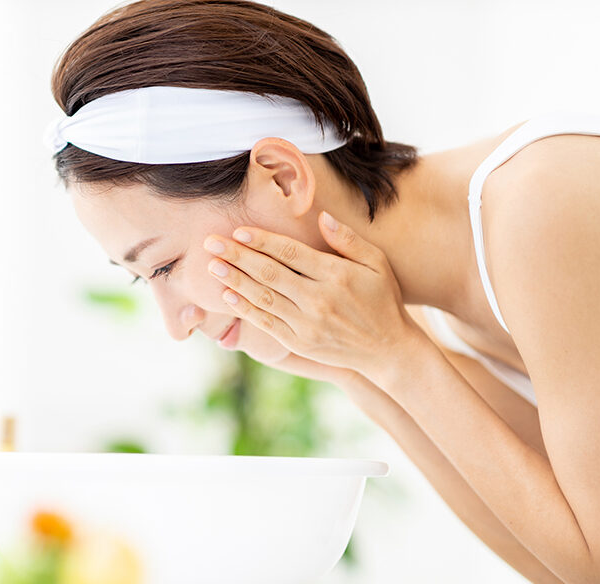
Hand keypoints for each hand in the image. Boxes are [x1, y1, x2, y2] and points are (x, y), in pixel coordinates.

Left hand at [203, 211, 422, 381]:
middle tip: (211, 243)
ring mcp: (307, 323)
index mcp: (337, 275)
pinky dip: (245, 309)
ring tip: (212, 266)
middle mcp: (319, 299)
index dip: (262, 241)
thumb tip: (321, 217)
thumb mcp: (377, 264)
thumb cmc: (382, 300)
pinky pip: (266, 322)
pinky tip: (228, 295)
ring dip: (235, 280)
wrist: (388, 349)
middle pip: (270, 273)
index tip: (238, 231)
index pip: (291, 253)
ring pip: (264, 298)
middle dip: (237, 256)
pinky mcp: (299, 342)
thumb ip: (349, 240)